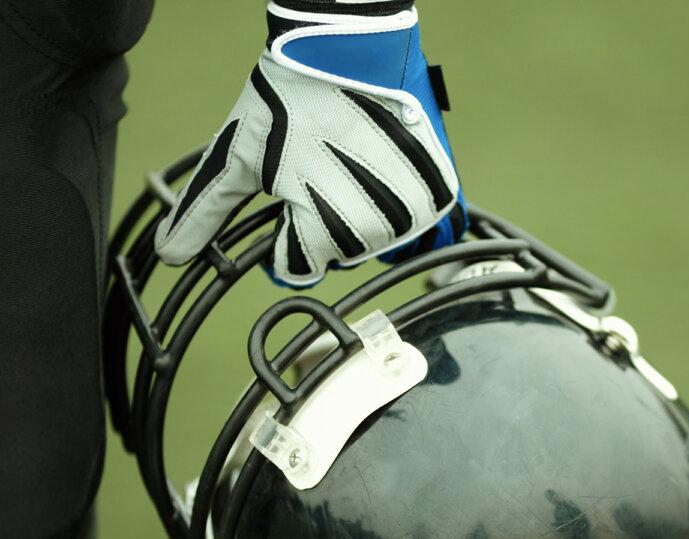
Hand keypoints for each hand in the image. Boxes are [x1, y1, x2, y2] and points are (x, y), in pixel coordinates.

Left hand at [156, 4, 465, 286]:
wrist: (352, 45)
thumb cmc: (290, 95)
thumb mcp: (239, 153)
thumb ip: (205, 210)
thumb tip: (170, 254)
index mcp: (324, 228)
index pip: (299, 266)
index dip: (287, 232)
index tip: (291, 192)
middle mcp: (375, 229)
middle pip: (339, 253)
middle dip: (326, 220)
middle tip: (321, 167)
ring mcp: (413, 211)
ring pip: (377, 241)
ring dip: (363, 212)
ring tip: (351, 162)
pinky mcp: (439, 191)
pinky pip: (419, 226)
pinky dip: (400, 206)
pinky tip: (383, 172)